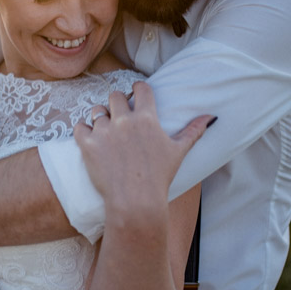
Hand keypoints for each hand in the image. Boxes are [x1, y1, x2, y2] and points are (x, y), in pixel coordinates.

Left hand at [73, 82, 213, 216]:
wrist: (135, 201)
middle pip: (115, 96)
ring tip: (105, 129)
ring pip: (96, 110)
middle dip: (117, 103)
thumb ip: (193, 131)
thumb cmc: (159, 177)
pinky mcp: (87, 144)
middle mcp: (124, 120)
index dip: (138, 89)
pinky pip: (79, 126)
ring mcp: (104, 131)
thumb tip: (211, 117)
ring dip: (100, 117)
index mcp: (147, 118)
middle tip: (119, 116)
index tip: (136, 95)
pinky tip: (90, 139)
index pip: (141, 88)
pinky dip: (83, 131)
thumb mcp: (178, 152)